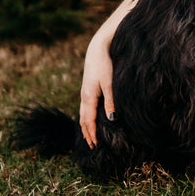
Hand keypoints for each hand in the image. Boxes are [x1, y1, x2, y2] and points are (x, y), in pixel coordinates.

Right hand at [79, 33, 115, 148]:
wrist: (97, 49)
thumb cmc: (105, 65)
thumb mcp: (109, 83)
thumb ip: (111, 101)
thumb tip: (112, 118)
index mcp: (89, 97)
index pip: (89, 120)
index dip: (92, 133)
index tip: (95, 145)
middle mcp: (84, 97)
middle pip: (83, 119)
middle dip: (87, 133)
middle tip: (92, 146)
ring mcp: (84, 92)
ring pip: (82, 114)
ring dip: (85, 126)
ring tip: (88, 137)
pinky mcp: (86, 88)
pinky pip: (84, 107)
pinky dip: (85, 117)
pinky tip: (89, 119)